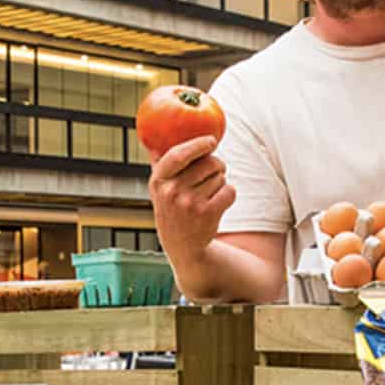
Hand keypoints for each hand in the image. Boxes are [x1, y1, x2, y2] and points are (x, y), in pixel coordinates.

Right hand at [148, 136, 236, 258]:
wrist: (182, 246)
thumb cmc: (172, 210)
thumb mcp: (159, 189)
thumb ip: (160, 165)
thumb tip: (155, 138)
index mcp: (158, 181)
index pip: (177, 155)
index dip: (197, 145)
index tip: (211, 141)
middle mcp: (172, 192)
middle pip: (208, 163)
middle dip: (217, 164)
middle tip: (217, 169)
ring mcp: (190, 204)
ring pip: (220, 177)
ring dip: (221, 181)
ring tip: (210, 192)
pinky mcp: (208, 214)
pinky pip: (230, 190)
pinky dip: (229, 193)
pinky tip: (219, 201)